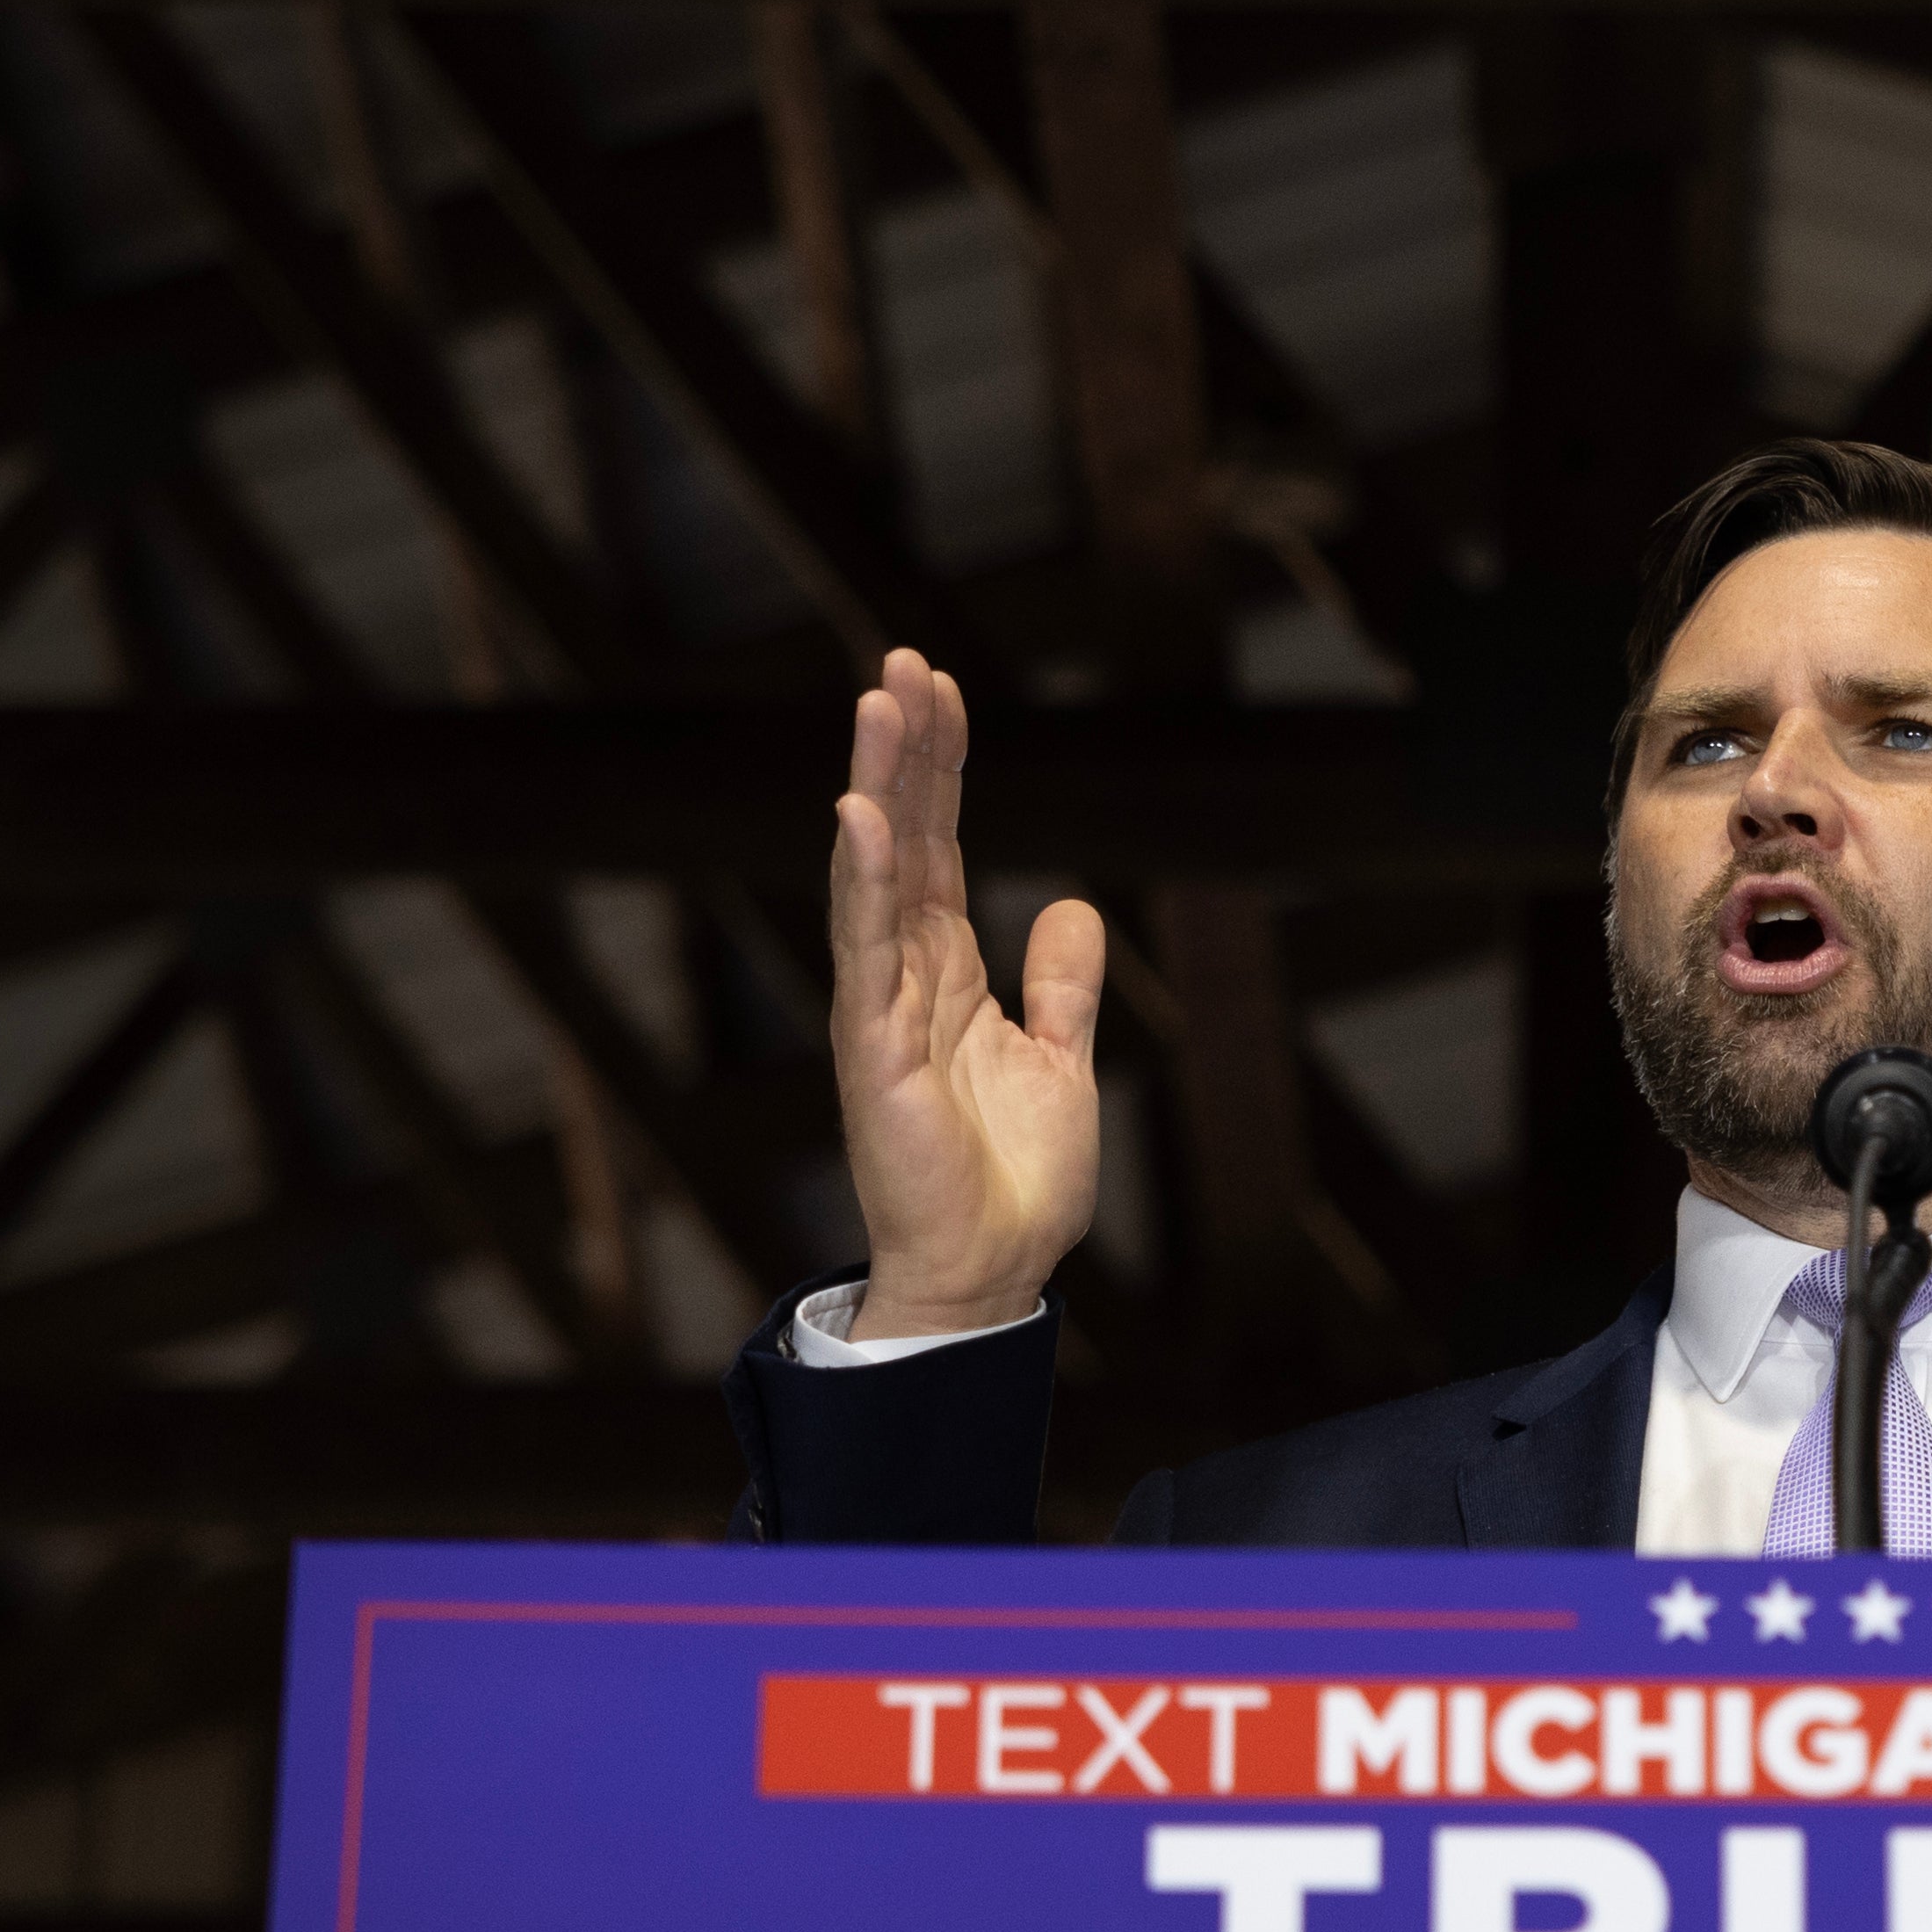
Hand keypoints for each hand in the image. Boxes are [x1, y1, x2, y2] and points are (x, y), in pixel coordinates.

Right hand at [827, 650, 1106, 1338]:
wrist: (991, 1271)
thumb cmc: (1012, 1180)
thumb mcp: (1059, 1059)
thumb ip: (1061, 983)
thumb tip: (1068, 902)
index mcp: (947, 973)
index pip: (939, 846)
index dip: (943, 768)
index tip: (942, 688)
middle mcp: (903, 976)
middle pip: (905, 839)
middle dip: (905, 751)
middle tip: (902, 660)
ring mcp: (880, 1008)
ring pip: (877, 874)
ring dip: (879, 786)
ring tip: (880, 702)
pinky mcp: (870, 1050)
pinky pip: (865, 951)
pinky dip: (865, 881)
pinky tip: (863, 815)